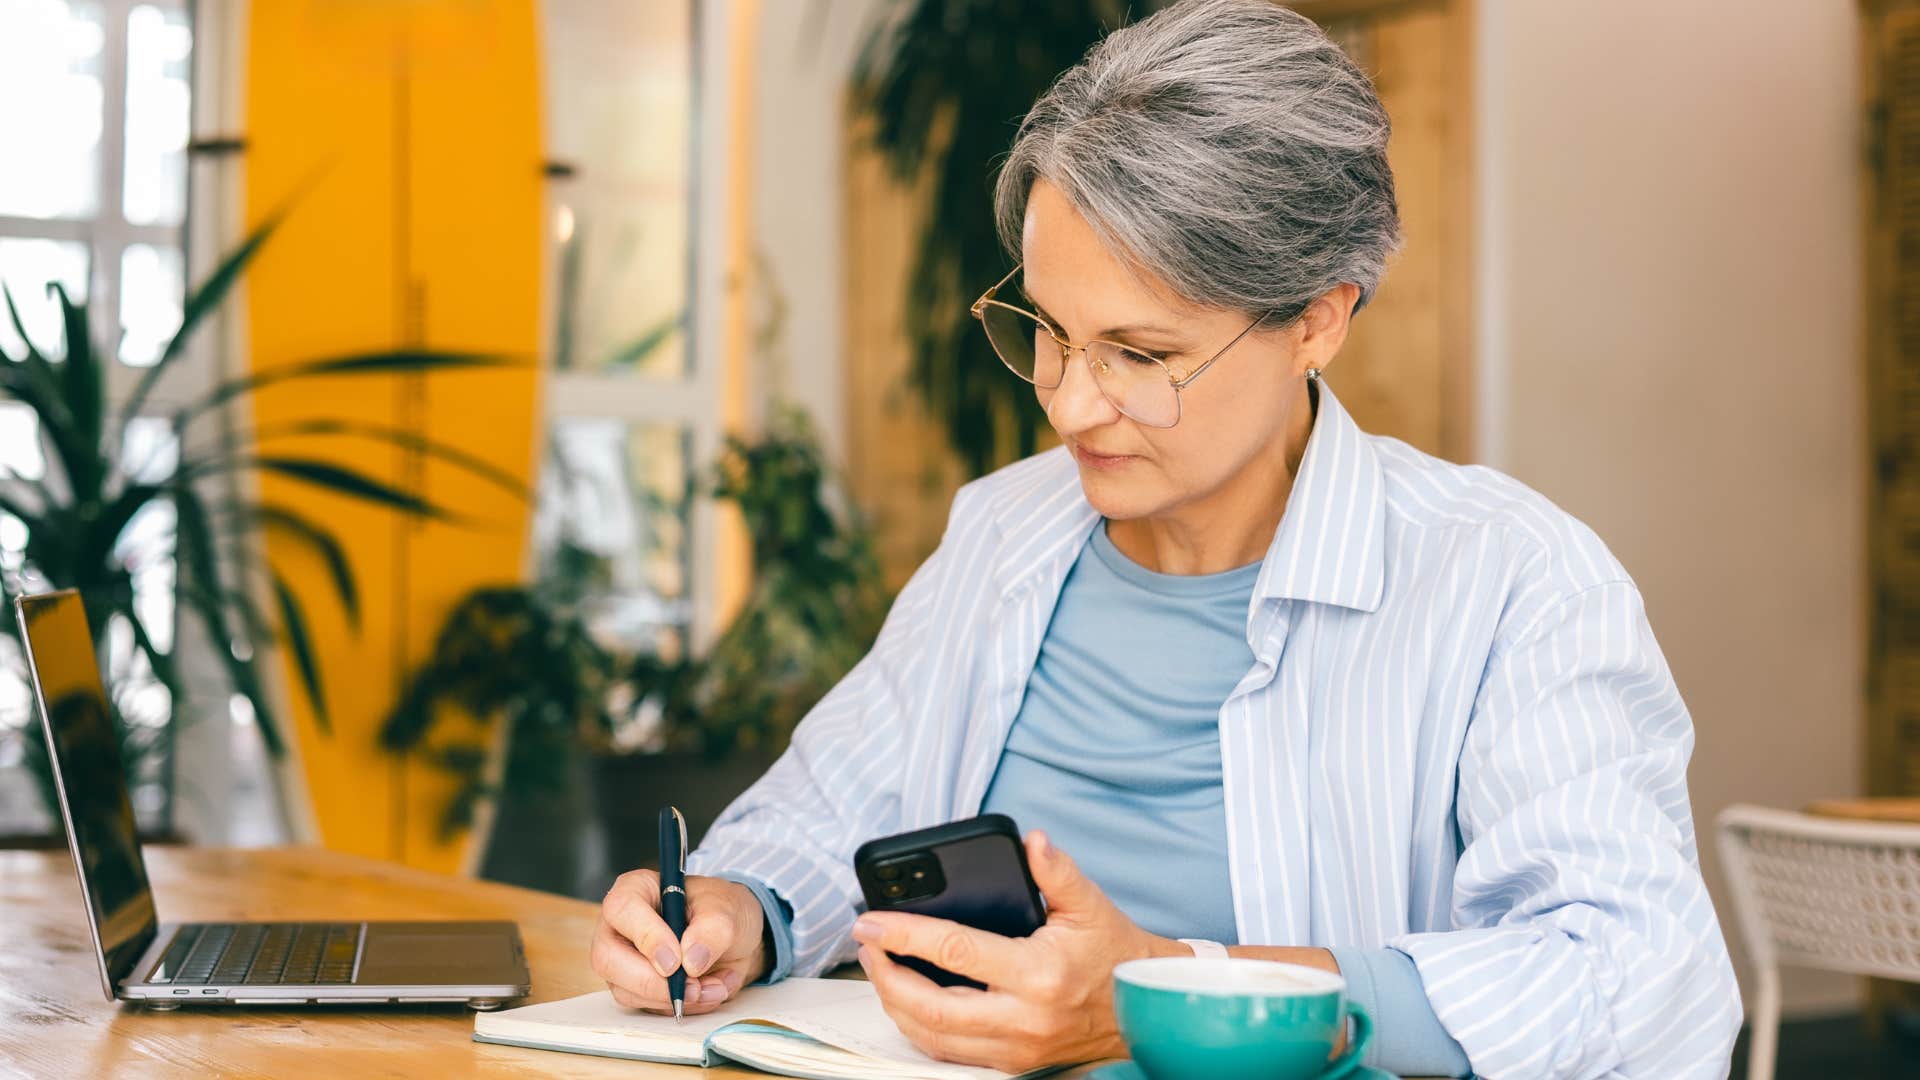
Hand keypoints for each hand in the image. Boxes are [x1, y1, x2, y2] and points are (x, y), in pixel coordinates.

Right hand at [591, 869, 768, 1014]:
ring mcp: (623, 960)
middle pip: (608, 959)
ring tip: (714, 986)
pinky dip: (683, 1006)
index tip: (675, 961)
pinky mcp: (635, 988)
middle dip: (652, 982)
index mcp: (637, 890)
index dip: (646, 937)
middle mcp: (621, 926)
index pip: (622, 909)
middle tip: (692, 987)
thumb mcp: (726, 909)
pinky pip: (648, 1007)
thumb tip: (691, 960)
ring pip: (626, 991)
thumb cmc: (721, 911)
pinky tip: (708, 991)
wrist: (735, 939)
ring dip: (673, 997)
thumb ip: (713, 929)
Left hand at [851, 830, 1189, 1073]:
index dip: (905, 934)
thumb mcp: (1091, 905)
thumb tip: (1032, 841)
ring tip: (879, 968)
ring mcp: (1017, 1048)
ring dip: (895, 1005)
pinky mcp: (1014, 1063)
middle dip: (885, 976)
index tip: (872, 920)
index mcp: (1039, 974)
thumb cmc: (1115, 953)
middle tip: (866, 944)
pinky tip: (907, 1000)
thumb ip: (1056, 871)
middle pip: (930, 1008)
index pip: (954, 952)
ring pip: (934, 1038)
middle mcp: (1023, 1018)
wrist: (1144, 1008)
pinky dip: (920, 1028)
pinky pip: (951, 1054)